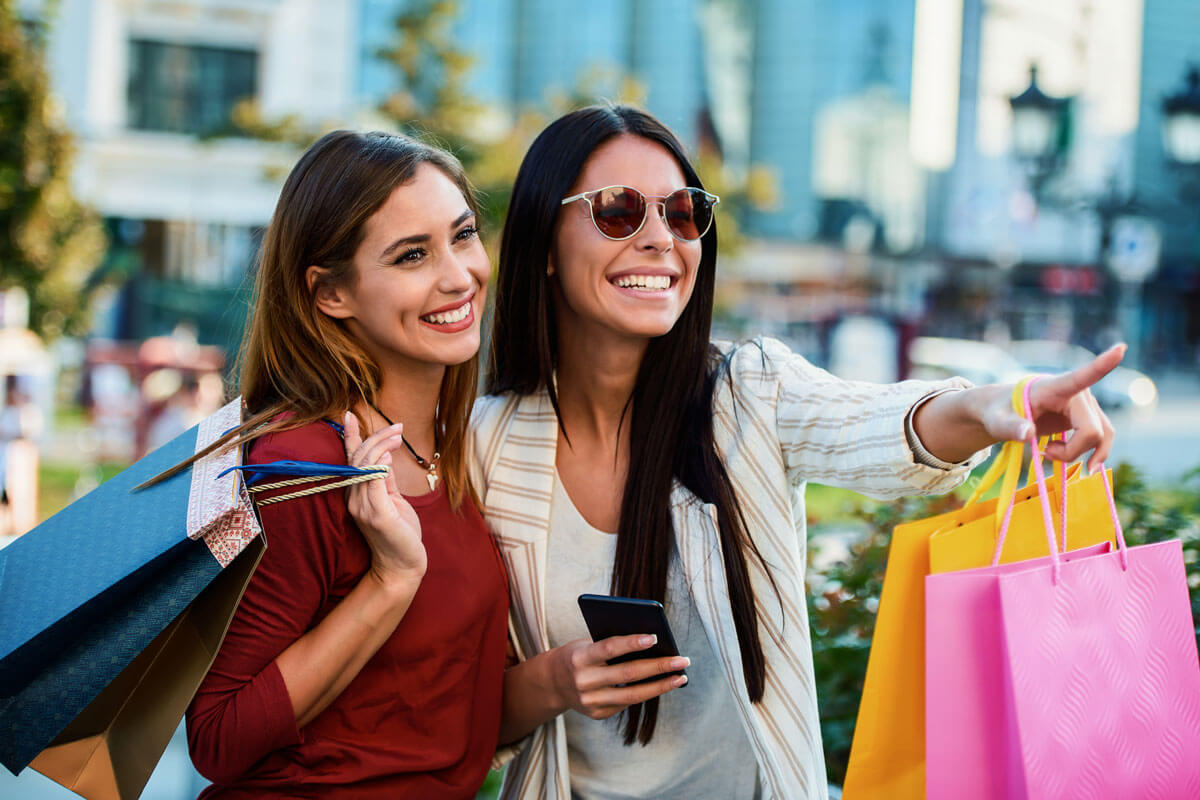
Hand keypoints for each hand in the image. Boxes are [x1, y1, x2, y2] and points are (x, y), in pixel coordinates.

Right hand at [342, 411, 425, 583]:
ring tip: (398, 435)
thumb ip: (386, 478)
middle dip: (376, 437)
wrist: (403, 566)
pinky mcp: (378, 515)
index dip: (349, 437)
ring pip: (365, 466)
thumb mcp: (392, 499)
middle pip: (358, 458)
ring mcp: (363, 508)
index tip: (349, 414)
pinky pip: (374, 483)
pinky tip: (388, 455)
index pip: (349, 460)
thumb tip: (385, 453)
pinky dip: (379, 465)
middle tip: (398, 428)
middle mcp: (353, 500)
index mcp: (355, 494)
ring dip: (382, 445)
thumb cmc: (400, 533)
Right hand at [549, 635, 689, 719]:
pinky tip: (662, 685)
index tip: (655, 637)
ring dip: (661, 686)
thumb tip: (652, 644)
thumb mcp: (587, 644)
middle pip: (627, 674)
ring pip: (632, 695)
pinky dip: (646, 693)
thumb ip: (612, 644)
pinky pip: (627, 702)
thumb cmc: (578, 655)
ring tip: (681, 677)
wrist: (552, 683)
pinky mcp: (597, 714)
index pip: (609, 648)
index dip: (632, 643)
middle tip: (682, 660)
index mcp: (579, 658)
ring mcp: (590, 701)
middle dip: (658, 666)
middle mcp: (583, 681)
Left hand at [980, 344, 1124, 471]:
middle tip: (1043, 453)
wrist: (1006, 413)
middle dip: (1071, 451)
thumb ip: (1010, 428)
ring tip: (1050, 454)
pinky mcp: (1091, 417)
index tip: (1120, 349)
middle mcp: (1078, 393)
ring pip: (1101, 437)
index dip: (1103, 364)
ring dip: (1078, 454)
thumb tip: (1028, 434)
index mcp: (1055, 387)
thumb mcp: (997, 422)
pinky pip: (1102, 439)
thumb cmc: (1000, 413)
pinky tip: (1084, 465)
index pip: (1082, 376)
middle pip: (1092, 431)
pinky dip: (1094, 455)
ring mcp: (1087, 406)